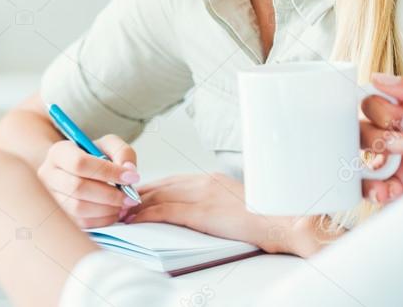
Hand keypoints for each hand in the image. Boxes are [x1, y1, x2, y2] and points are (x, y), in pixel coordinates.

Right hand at [37, 134, 141, 227]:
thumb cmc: (93, 159)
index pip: (80, 163)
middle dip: (110, 194)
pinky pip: (81, 223)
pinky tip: (113, 212)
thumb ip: (122, 152)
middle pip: (78, 188)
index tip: (131, 177)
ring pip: (78, 208)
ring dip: (107, 209)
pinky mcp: (59, 216)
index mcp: (58, 153)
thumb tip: (129, 171)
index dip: (108, 172)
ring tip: (123, 204)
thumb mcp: (108, 146)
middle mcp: (47, 175)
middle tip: (130, 196)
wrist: (75, 173)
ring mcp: (50, 198)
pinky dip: (102, 220)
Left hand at [125, 173, 340, 257]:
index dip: (150, 187)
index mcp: (212, 179)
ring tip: (119, 211)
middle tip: (119, 200)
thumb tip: (198, 212)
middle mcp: (204, 182)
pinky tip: (134, 220)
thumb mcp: (233, 203)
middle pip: (161, 185)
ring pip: (158, 195)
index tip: (135, 193)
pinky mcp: (202, 211)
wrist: (283, 222)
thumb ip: (213, 202)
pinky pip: (166, 211)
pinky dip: (146, 215)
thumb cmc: (264, 218)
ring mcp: (202, 195)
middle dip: (138, 193)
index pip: (172, 180)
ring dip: (136, 203)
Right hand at [361, 73, 402, 204]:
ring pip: (359, 155)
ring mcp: (395, 161)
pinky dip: (371, 188)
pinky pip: (368, 187)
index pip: (372, 103)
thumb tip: (377, 77)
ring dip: (374, 157)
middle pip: (360, 127)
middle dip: (378, 134)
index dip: (382, 109)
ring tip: (397, 163)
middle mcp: (396, 133)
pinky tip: (389, 188)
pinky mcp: (398, 186)